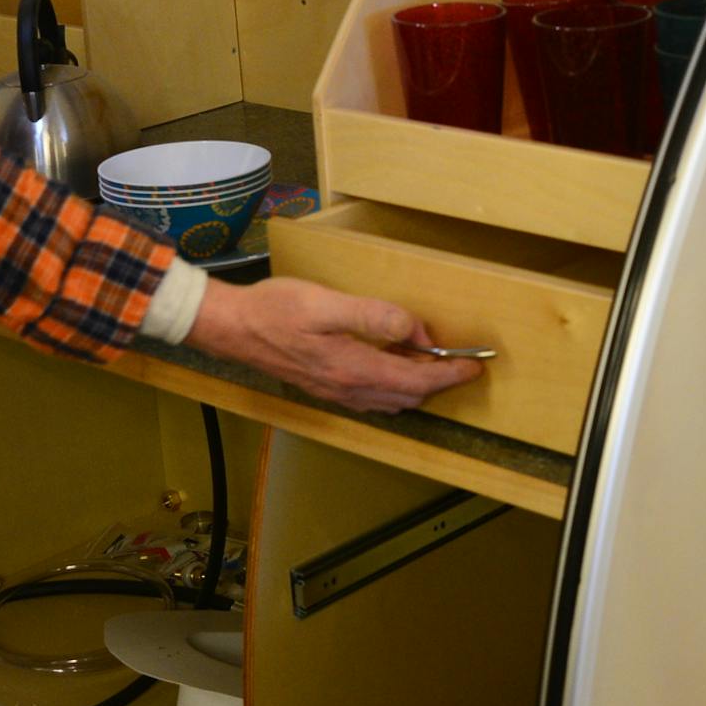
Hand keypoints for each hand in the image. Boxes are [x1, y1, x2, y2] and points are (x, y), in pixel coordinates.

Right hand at [182, 277, 483, 412]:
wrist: (232, 328)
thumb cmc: (275, 310)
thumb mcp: (327, 304)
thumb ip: (376, 316)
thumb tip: (416, 332)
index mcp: (354, 368)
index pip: (416, 380)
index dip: (449, 374)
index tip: (473, 366)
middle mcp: (348, 388)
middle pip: (407, 396)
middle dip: (438, 383)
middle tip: (459, 365)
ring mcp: (334, 392)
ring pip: (390, 401)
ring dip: (415, 388)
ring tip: (430, 366)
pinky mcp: (323, 387)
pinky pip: (370, 399)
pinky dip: (392, 390)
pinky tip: (390, 370)